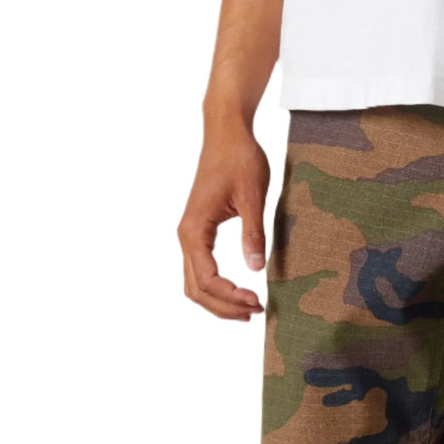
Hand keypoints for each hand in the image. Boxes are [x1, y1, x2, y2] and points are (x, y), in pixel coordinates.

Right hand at [177, 124, 269, 320]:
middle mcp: (186, 235)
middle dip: (224, 306)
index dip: (231, 296)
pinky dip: (216, 288)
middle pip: (196, 289)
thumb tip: (256, 267)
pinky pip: (200, 270)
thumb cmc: (238, 158)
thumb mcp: (252, 196)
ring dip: (219, 301)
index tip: (257, 300)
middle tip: (256, 311)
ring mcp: (190, 234)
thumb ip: (253, 233)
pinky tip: (237, 292)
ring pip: (195, 283)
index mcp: (195, 229)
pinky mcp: (198, 231)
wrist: (226, 132)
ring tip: (248, 308)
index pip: (207, 278)